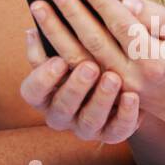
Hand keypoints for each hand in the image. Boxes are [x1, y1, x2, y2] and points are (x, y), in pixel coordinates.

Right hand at [18, 23, 140, 144]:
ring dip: (101, 99)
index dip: (43, 78)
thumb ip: (50, 41)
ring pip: (89, 120)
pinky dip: (126, 114)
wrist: (120, 83)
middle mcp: (60, 115)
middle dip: (76, 87)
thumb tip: (33, 31)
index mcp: (43, 95)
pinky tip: (132, 96)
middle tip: (90, 66)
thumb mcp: (65, 50)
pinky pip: (118, 130)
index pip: (32, 91)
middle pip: (62, 107)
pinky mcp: (111, 134)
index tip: (59, 60)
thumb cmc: (83, 59)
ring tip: (113, 77)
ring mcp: (85, 127)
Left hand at [32, 0, 164, 124]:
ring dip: (54, 32)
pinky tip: (38, 32)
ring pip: (79, 60)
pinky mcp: (102, 94)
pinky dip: (53, 54)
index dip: (101, 2)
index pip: (122, 26)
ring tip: (38, 6)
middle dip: (71, 12)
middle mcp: (132, 78)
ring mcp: (114, 90)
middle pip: (95, 42)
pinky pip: (73, 74)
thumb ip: (156, 15)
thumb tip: (125, 2)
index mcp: (154, 60)